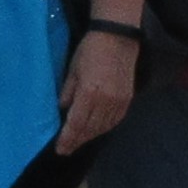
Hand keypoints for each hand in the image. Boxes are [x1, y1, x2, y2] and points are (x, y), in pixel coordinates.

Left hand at [54, 26, 136, 154]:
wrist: (118, 38)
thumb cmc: (90, 50)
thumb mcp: (72, 70)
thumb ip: (68, 92)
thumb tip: (63, 110)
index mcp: (89, 93)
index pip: (76, 123)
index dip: (68, 139)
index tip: (60, 149)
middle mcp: (105, 101)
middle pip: (90, 129)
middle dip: (77, 141)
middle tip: (67, 149)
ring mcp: (118, 102)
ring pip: (103, 127)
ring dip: (90, 136)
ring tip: (79, 142)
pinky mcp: (127, 99)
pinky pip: (115, 121)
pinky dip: (104, 128)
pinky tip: (97, 130)